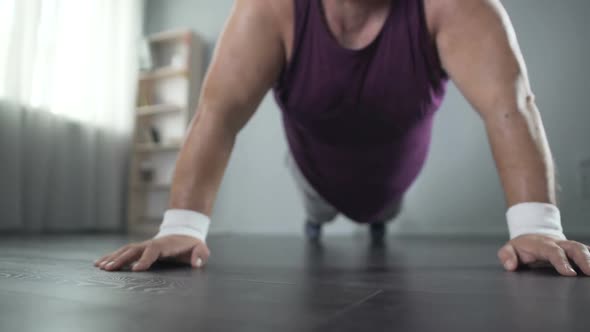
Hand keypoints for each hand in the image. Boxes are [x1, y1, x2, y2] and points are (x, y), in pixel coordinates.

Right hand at [94, 235, 209, 271]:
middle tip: (108, 269)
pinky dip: (112, 257)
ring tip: (100, 267)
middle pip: (134, 250)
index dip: (145, 259)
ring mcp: (144, 246)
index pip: (153, 251)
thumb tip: (197, 263)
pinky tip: (100, 264)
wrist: (185, 234)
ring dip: (113, 258)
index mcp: (165, 245)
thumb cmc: (192, 245)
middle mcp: (151, 244)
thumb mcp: (201, 248)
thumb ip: (201, 254)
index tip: (137, 269)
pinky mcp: (139, 249)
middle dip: (121, 259)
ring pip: (126, 250)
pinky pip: (124, 252)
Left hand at [497, 234, 589, 276]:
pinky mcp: (575, 251)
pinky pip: (587, 252)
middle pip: (574, 247)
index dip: (561, 261)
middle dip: (584, 259)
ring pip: (583, 249)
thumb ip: (507, 256)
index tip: (569, 274)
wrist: (532, 236)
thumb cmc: (521, 247)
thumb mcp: (509, 249)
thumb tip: (510, 266)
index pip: (553, 251)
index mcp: (542, 244)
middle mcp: (558, 243)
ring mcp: (568, 246)